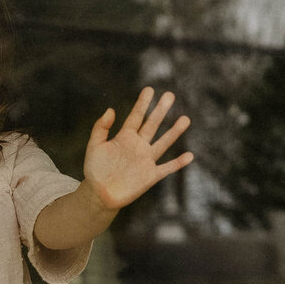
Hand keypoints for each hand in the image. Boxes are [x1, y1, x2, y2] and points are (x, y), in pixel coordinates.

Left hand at [81, 87, 193, 209]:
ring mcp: (146, 160)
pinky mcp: (151, 175)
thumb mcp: (94, 146)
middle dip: (160, 110)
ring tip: (185, 119)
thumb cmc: (95, 170)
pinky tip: (189, 155)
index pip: (136, 116)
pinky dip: (178, 163)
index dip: (142, 103)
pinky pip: (167, 168)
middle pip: (152, 125)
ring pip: (163, 142)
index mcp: (125, 137)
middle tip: (170, 95)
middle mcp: (138, 146)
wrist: (100, 194)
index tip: (150, 89)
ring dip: (174, 131)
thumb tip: (111, 109)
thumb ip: (101, 128)